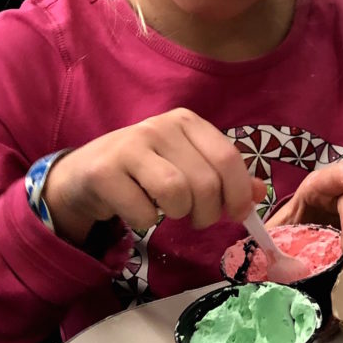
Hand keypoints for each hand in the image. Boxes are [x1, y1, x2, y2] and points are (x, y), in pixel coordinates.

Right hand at [43, 108, 263, 244]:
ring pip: (176, 193)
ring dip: (178, 214)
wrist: (83, 173)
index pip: (228, 159)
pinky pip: (143, 211)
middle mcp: (160, 126)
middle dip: (208, 212)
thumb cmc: (145, 169)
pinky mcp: (105, 171)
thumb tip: (258, 193)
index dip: (238, 193)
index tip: (237, 214)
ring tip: (168, 211)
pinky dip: (146, 221)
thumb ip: (224, 177)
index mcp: (187, 122)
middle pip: (205, 182)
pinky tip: (137, 209)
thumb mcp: (187, 165)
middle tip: (197, 219)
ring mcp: (130, 145)